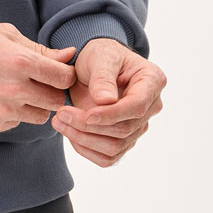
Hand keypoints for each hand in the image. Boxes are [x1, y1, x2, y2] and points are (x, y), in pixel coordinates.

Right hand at [0, 21, 77, 133]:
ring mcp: (2, 110)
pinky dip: (13, 113)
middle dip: (52, 91)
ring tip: (17, 89)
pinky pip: (16, 123)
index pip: (64, 79)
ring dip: (35, 105)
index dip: (65, 75)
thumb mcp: (6, 35)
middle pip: (56, 102)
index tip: (58, 72)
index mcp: (21, 62)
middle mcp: (14, 90)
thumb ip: (40, 50)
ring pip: (39, 116)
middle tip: (39, 82)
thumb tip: (69, 55)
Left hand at [52, 37, 165, 167]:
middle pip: (125, 130)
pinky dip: (86, 149)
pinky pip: (108, 157)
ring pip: (115, 147)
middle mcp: (151, 106)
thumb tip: (106, 101)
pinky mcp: (125, 140)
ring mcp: (139, 126)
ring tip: (59, 122)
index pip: (137, 106)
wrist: (93, 65)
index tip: (87, 114)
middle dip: (90, 126)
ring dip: (83, 139)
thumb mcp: (100, 57)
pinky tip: (70, 133)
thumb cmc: (100, 55)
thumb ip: (103, 77)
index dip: (112, 114)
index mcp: (152, 81)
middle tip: (61, 114)